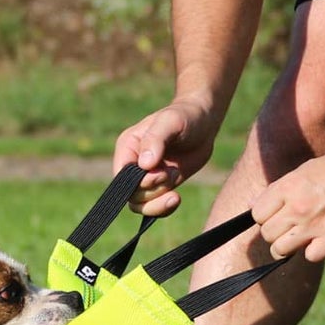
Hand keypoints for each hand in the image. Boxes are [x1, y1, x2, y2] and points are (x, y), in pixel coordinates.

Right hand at [112, 100, 217, 215]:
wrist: (204, 122)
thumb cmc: (184, 116)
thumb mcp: (170, 122)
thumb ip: (155, 140)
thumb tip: (145, 165)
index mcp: (128, 147)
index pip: (121, 176)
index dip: (137, 182)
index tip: (160, 173)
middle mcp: (133, 164)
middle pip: (131, 194)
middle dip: (152, 190)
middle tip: (171, 174)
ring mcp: (147, 177)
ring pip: (141, 204)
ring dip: (159, 199)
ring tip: (176, 181)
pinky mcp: (161, 185)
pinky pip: (155, 206)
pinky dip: (164, 208)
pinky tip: (177, 198)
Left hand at [250, 146, 324, 262]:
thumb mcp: (302, 171)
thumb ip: (277, 190)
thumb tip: (253, 206)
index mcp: (287, 187)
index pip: (257, 215)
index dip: (264, 217)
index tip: (275, 216)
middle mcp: (297, 207)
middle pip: (267, 234)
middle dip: (275, 233)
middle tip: (289, 228)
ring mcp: (315, 224)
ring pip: (280, 250)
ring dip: (287, 248)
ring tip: (299, 238)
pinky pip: (310, 256)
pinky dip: (313, 252)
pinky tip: (320, 241)